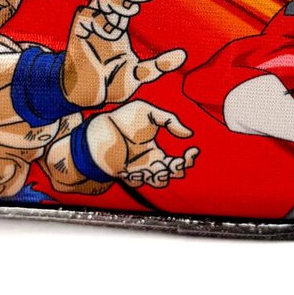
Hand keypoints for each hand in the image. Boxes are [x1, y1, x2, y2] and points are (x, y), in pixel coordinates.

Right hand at [61, 0, 185, 107]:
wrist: (87, 98)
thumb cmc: (110, 84)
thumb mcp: (138, 75)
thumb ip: (157, 66)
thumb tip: (181, 56)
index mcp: (119, 27)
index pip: (132, 0)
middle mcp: (106, 22)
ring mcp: (91, 26)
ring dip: (117, 0)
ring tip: (132, 10)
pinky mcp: (78, 32)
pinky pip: (86, 15)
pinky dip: (99, 19)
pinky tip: (111, 33)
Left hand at [85, 101, 199, 186]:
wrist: (100, 128)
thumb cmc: (123, 118)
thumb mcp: (149, 112)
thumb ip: (170, 120)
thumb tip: (189, 134)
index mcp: (157, 152)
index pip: (179, 162)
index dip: (189, 159)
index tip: (193, 150)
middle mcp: (149, 163)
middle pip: (173, 174)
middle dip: (178, 168)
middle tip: (174, 160)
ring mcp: (139, 170)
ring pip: (159, 181)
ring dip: (162, 173)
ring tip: (156, 163)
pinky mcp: (127, 175)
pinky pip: (141, 182)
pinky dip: (144, 175)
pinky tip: (139, 166)